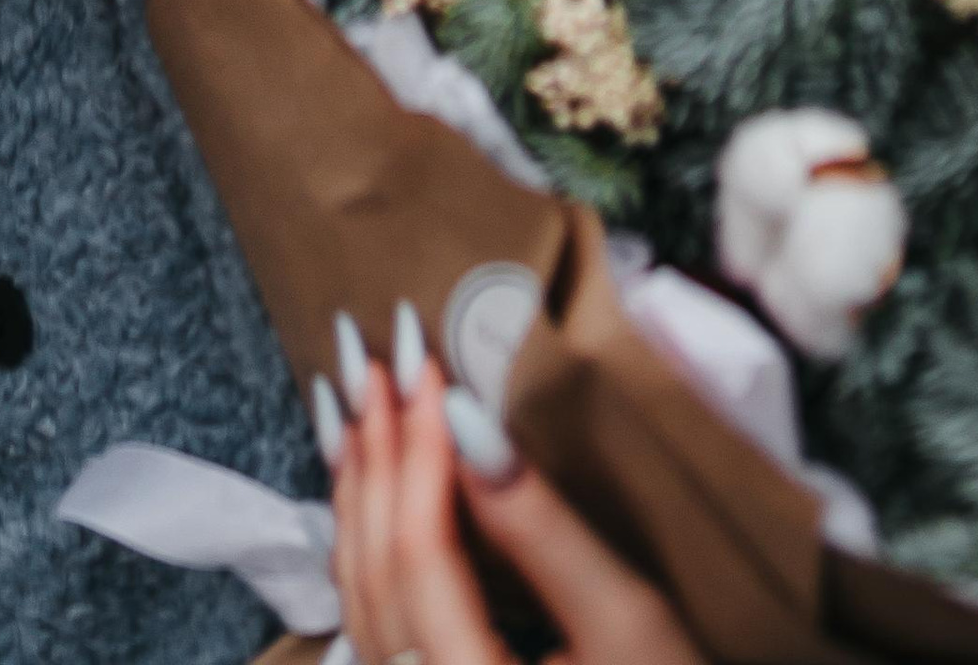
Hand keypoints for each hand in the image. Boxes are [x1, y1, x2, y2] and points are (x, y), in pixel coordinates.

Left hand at [332, 343, 698, 664]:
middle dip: (372, 455)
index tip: (419, 357)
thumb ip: (542, 528)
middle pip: (376, 572)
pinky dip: (364, 543)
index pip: (421, 553)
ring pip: (361, 597)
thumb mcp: (629, 620)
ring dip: (356, 492)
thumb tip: (465, 416)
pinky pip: (373, 621)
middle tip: (367, 355)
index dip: (415, 448)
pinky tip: (364, 489)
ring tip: (349, 402)